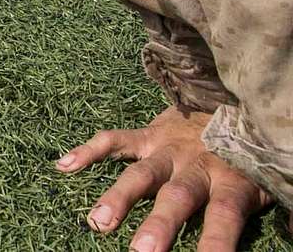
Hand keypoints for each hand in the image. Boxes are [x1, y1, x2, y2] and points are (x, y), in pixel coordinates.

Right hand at [57, 106, 272, 251]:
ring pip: (141, 174)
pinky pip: (114, 140)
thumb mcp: (268, 181)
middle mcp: (196, 166)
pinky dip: (88, 151)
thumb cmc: (249, 153)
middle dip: (159, 226)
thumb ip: (275, 206)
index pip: (226, 218)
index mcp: (231, 182)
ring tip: (99, 221)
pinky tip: (63, 166)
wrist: (233, 97)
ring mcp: (168, 149)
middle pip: (177, 198)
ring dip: (120, 198)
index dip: (217, 242)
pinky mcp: (148, 134)